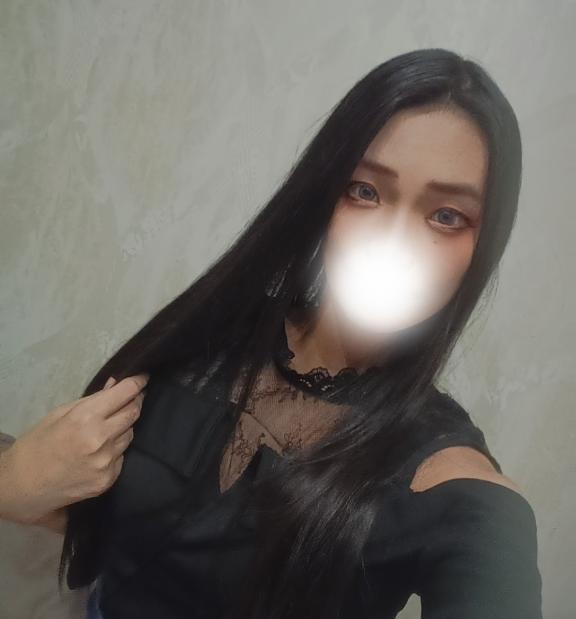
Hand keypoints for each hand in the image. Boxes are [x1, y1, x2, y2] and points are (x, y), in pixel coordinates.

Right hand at [0, 373, 148, 527]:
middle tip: (132, 398)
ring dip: (124, 427)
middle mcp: (100, 439)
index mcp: (85, 418)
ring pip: (130, 434)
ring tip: (107, 428)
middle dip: (135, 402)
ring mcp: (106, 462)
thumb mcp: (60, 413)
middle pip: (134, 413)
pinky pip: (122, 456)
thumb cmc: (37, 444)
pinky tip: (100, 451)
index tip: (143, 378)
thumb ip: (92, 399)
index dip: (137, 383)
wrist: (21, 487)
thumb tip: (116, 384)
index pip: (125, 394)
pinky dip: (116, 449)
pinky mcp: (108, 480)